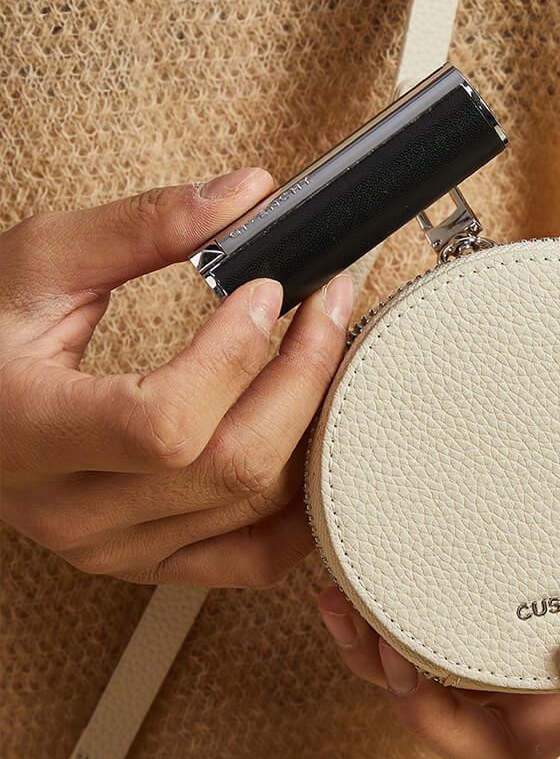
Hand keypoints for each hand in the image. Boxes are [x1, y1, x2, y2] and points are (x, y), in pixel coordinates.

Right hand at [0, 168, 354, 585]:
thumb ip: (142, 227)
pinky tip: (315, 443)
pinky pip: (254, 559)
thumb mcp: (41, 264)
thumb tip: (246, 195)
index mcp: (29, 432)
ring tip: (328, 355)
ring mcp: (113, 548)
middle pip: (229, 467)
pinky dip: (302, 506)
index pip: (163, 423)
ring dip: (313, 428)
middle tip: (330, 305)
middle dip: (303, 378)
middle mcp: (70, 511)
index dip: (233, 357)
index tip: (266, 290)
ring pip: (254, 509)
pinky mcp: (146, 563)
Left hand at [319, 380, 559, 758]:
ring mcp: (530, 667)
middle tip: (414, 664)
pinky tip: (338, 595)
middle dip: (465, 722)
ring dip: (405, 695)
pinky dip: (374, 649)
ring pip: (461, 726)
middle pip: (530, 745)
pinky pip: (421, 672)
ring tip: (363, 629)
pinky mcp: (474, 635)